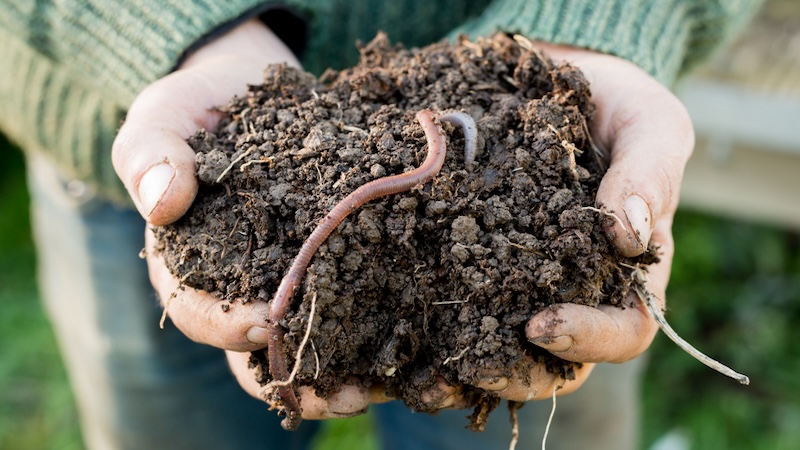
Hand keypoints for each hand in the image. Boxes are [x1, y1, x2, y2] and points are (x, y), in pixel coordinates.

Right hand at [114, 20, 370, 418]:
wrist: (250, 87)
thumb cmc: (197, 108)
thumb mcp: (163, 119)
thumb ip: (151, 154)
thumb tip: (161, 203)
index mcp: (192, 268)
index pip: (204, 314)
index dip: (230, 326)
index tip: (265, 322)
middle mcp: (244, 285)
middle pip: (267, 351)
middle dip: (307, 375)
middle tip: (349, 393)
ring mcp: (294, 274)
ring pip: (319, 336)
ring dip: (356, 365)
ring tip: (394, 381)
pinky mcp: (339, 253)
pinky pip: (361, 294)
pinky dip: (388, 317)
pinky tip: (421, 331)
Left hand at [429, 44, 691, 404]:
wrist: (548, 83)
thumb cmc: (614, 106)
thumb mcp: (648, 125)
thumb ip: (648, 174)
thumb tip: (627, 235)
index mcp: (626, 272)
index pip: (624, 331)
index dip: (588, 340)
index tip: (540, 324)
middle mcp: (574, 289)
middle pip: (555, 363)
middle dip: (514, 374)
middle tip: (469, 368)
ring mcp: (519, 282)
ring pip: (499, 350)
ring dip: (461, 373)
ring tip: (420, 378)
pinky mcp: (472, 264)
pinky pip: (454, 309)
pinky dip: (426, 332)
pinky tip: (389, 337)